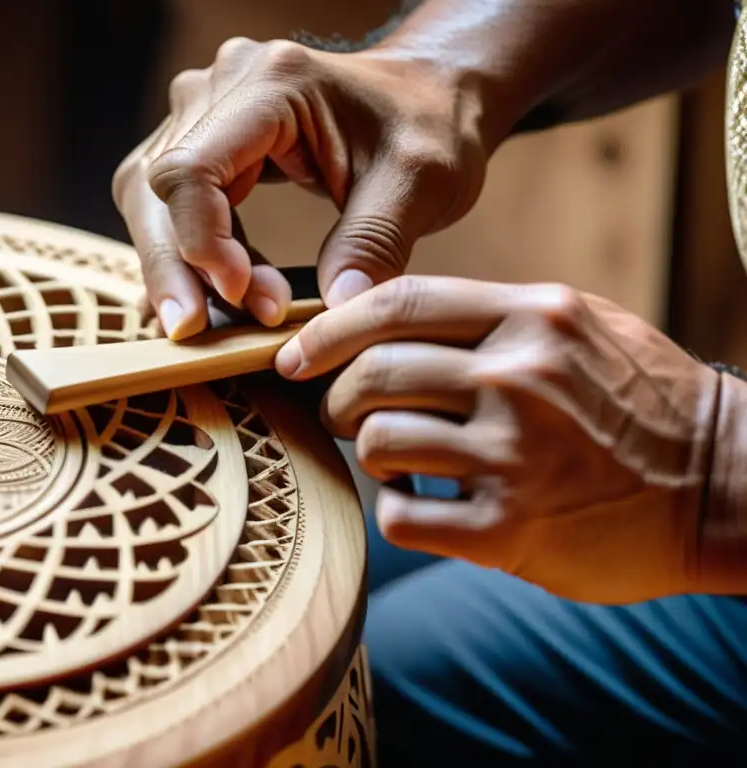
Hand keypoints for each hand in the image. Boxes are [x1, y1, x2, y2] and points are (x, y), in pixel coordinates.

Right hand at [112, 37, 488, 338]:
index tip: (245, 297)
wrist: (426, 94)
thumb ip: (374, 242)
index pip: (192, 169)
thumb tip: (334, 312)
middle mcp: (222, 87)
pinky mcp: (206, 142)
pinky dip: (193, 259)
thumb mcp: (420, 181)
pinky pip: (172, 208)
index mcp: (273, 82)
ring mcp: (205, 111)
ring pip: (152, 203)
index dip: (202, 243)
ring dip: (183, 269)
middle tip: (202, 333)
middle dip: (177, 270)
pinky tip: (226, 297)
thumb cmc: (427, 124)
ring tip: (238, 316)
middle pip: (155, 189)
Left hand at [275, 275, 720, 603]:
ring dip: (368, 453)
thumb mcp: (578, 328)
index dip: (327, 328)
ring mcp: (515, 455)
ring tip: (396, 460)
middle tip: (341, 412)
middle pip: (372, 374)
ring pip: (376, 443)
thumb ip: (489, 317)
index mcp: (530, 317)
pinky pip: (401, 515)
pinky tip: (423, 505)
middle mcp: (518, 378)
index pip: (395, 305)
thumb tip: (383, 318)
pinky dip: (396, 510)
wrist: (725, 485)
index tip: (294, 351)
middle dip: (335, 396)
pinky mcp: (511, 529)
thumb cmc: (639, 402)